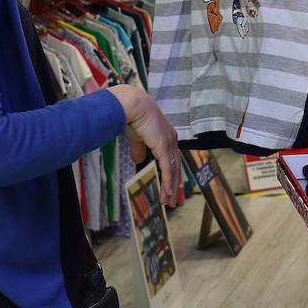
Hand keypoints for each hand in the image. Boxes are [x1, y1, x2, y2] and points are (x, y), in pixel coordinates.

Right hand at [110, 85, 182, 206]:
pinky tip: (167, 192)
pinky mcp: (163, 147)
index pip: (172, 158)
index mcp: (166, 136)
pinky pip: (168, 169)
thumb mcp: (136, 136)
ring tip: (169, 202)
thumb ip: (139, 148)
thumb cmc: (132, 116)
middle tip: (172, 199)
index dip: (171, 172)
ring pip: (173, 170)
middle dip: (174, 184)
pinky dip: (168, 182)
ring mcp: (169, 143)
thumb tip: (137, 159)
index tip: (171, 185)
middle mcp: (171, 140)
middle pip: (176, 166)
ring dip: (171, 187)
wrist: (132, 105)